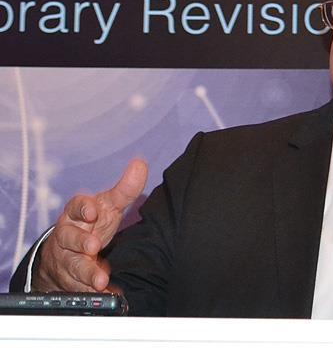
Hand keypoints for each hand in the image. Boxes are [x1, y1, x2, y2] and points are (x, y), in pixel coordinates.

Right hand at [33, 159, 147, 292]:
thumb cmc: (91, 223)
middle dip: (80, 242)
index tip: (93, 211)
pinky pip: (79, 287)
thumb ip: (125, 189)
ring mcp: (67, 259)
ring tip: (99, 280)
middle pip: (68, 238)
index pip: (75, 207)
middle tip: (93, 246)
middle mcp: (67, 236)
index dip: (83, 209)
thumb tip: (140, 165)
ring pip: (72, 265)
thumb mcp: (107, 205)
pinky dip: (91, 291)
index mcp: (76, 214)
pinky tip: (106, 293)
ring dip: (86, 272)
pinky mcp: (71, 279)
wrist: (67, 252)